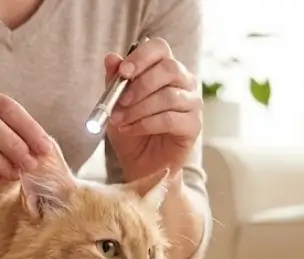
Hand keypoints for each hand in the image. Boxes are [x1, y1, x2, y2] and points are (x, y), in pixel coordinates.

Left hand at [103, 38, 202, 181]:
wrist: (139, 165)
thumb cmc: (130, 131)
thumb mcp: (115, 105)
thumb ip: (114, 82)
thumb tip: (110, 58)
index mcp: (164, 69)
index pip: (160, 48)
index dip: (141, 57)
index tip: (123, 72)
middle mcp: (183, 82)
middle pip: (169, 68)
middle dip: (140, 85)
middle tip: (120, 101)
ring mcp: (191, 103)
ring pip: (168, 96)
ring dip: (138, 109)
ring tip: (119, 120)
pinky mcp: (193, 125)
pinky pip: (170, 119)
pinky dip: (145, 124)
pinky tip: (130, 129)